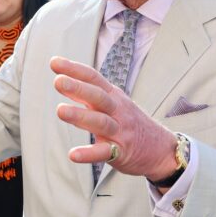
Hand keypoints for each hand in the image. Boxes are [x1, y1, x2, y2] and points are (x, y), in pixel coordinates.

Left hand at [50, 57, 177, 180]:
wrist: (162, 149)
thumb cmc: (128, 121)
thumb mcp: (113, 102)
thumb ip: (87, 93)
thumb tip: (60, 79)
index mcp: (113, 95)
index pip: (93, 77)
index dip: (74, 69)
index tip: (54, 62)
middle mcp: (117, 110)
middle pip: (97, 96)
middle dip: (78, 88)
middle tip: (58, 81)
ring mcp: (120, 131)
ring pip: (100, 122)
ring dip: (80, 116)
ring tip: (60, 110)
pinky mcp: (121, 152)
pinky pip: (104, 152)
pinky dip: (88, 154)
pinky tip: (73, 155)